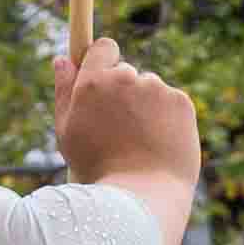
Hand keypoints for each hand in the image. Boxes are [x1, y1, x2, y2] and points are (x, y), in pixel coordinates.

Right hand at [57, 45, 199, 205]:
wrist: (141, 196)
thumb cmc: (98, 168)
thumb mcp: (69, 132)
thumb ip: (64, 91)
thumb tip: (62, 58)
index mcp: (93, 82)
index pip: (103, 48)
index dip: (104, 62)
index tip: (105, 79)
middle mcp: (126, 77)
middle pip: (126, 72)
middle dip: (124, 93)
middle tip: (120, 131)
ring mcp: (156, 88)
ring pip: (150, 90)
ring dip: (146, 107)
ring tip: (140, 143)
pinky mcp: (181, 101)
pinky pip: (171, 103)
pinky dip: (167, 119)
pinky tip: (159, 144)